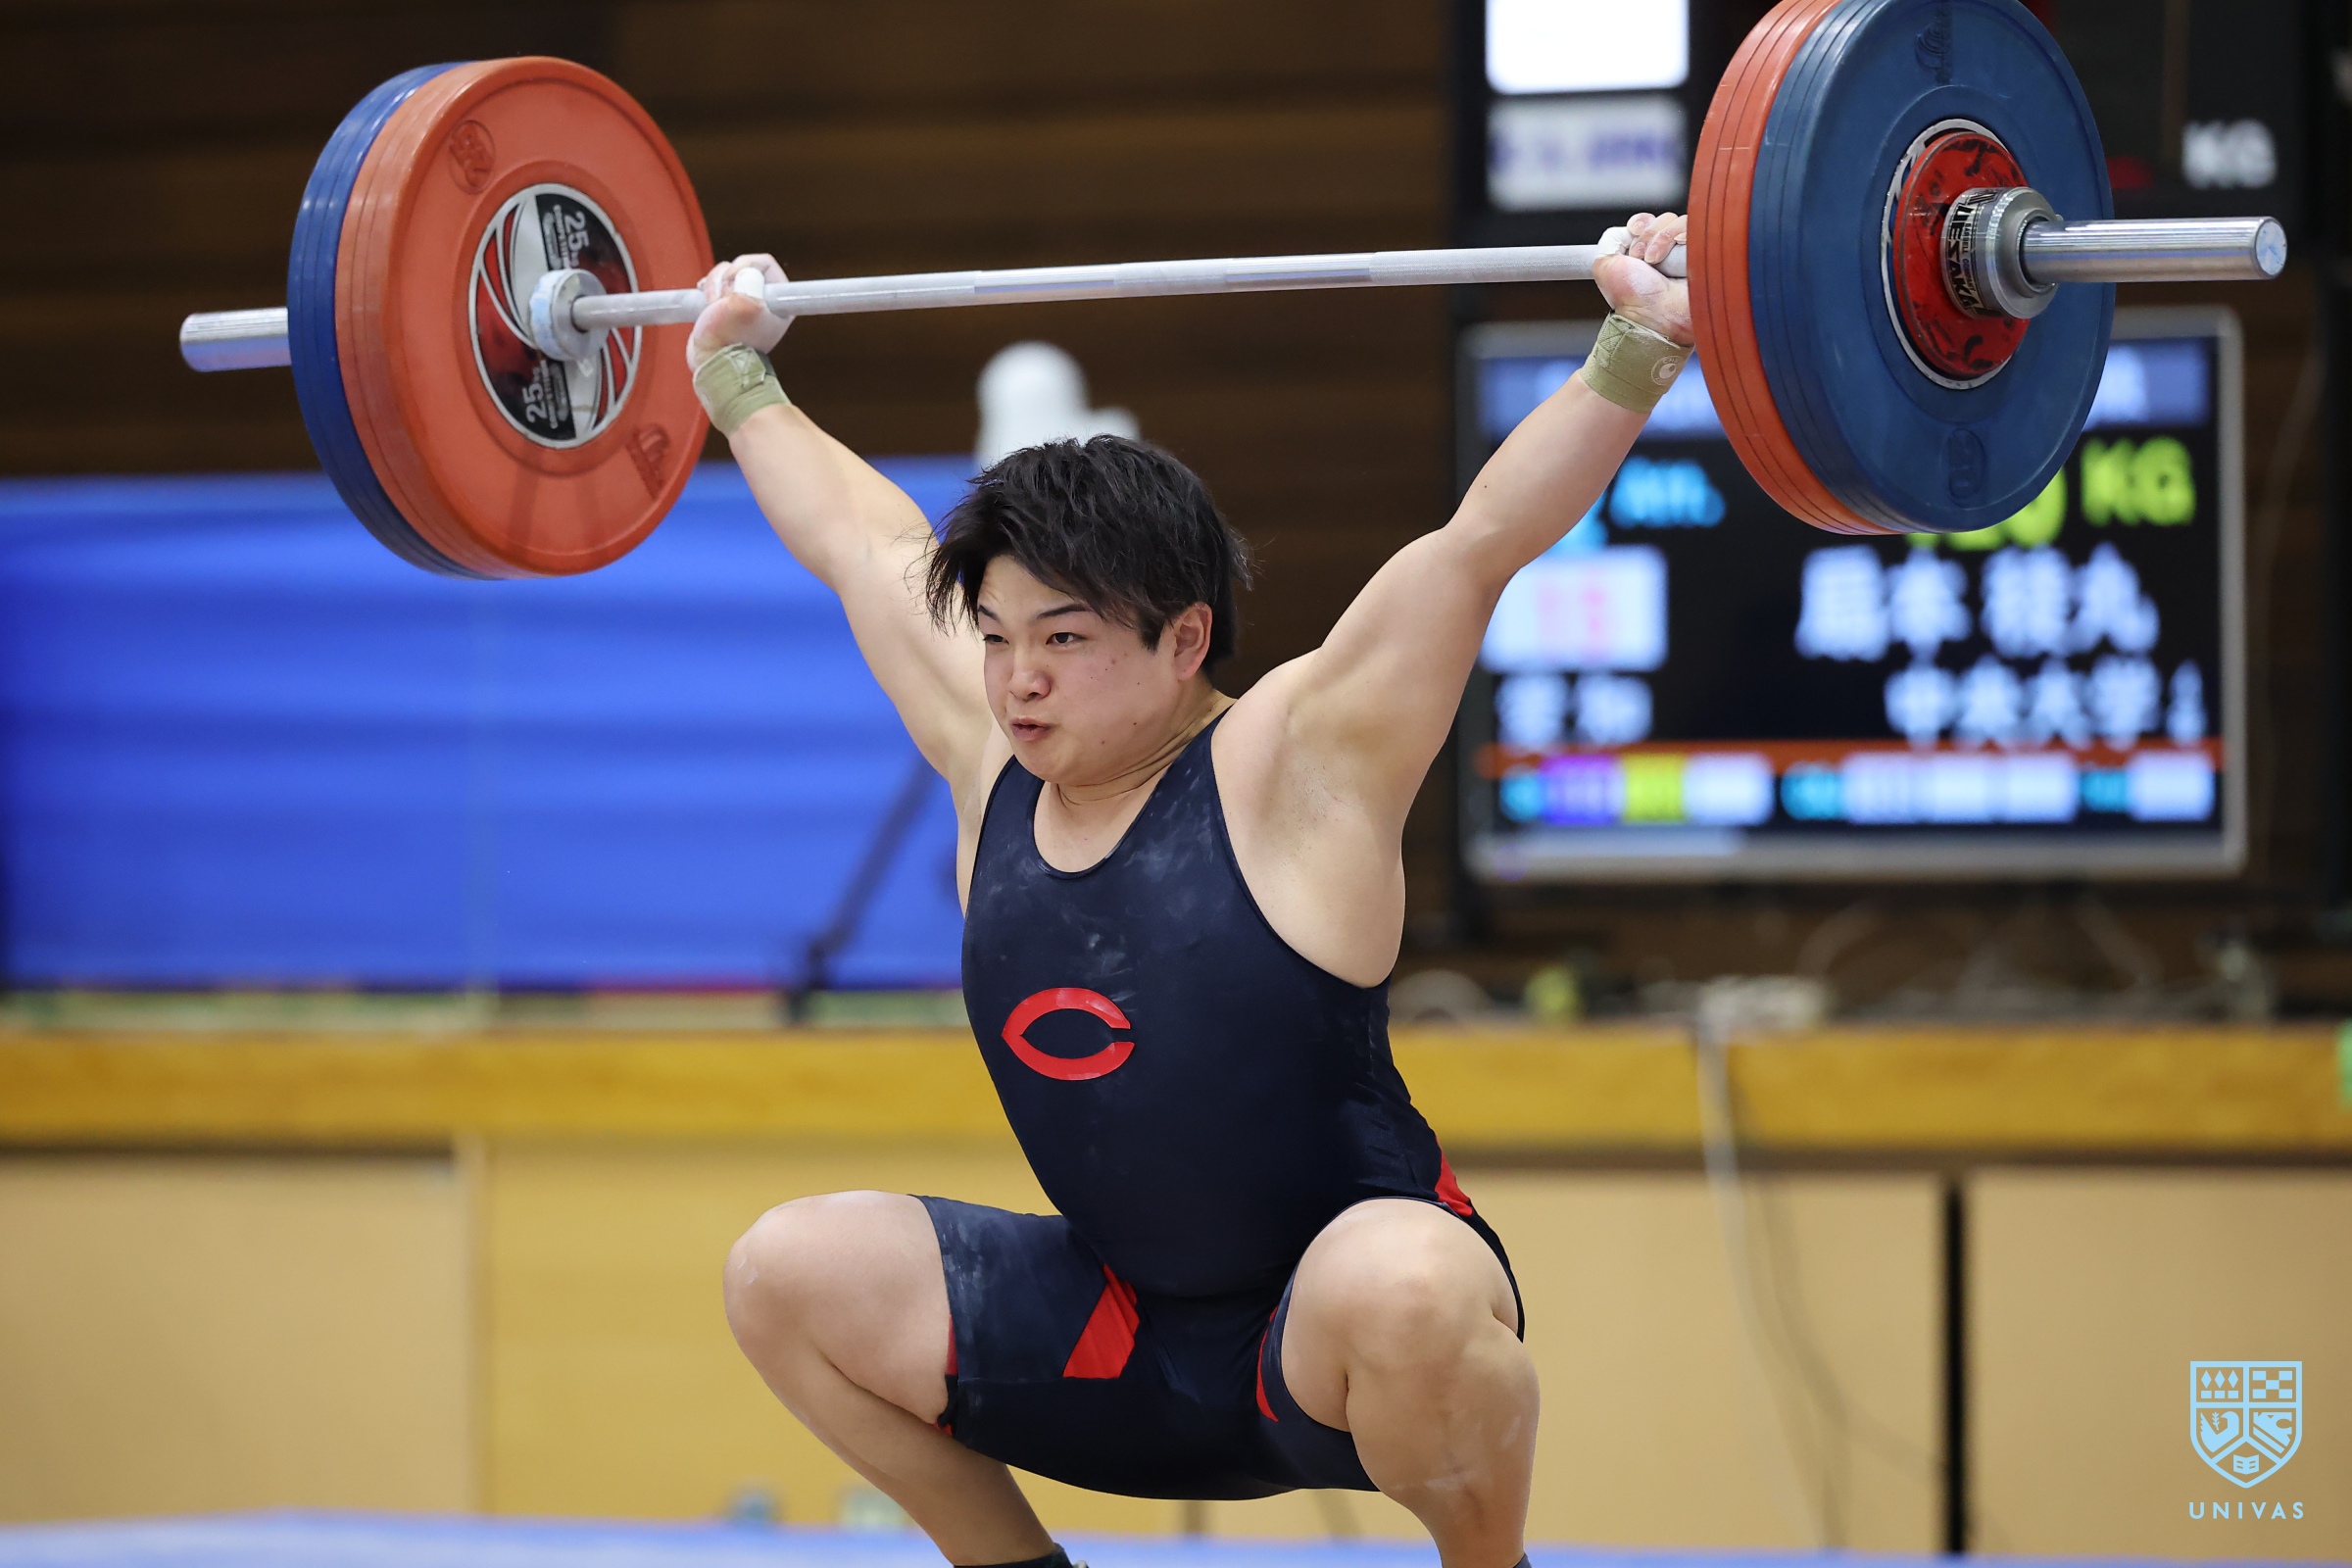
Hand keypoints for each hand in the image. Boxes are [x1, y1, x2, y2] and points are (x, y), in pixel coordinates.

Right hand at [687, 253, 790, 373]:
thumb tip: (744, 272)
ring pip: (727, 274)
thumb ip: (749, 281)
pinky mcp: (728, 306)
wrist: (711, 362)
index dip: (745, 265)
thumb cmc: (729, 339)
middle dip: (725, 278)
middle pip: (743, 267)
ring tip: (711, 305)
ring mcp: (746, 303)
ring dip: (714, 284)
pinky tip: (705, 300)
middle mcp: (765, 300)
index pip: (765, 263)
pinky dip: (709, 288)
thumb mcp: (745, 305)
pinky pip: (717, 284)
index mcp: (779, 301)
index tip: (732, 279)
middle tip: (720, 299)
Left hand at [1593, 212, 1691, 347]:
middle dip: (1649, 234)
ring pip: (1680, 222)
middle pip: (1665, 218)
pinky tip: (1676, 255)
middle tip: (1644, 259)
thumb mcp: (1605, 267)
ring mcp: (1688, 251)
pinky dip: (1682, 235)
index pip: (1648, 220)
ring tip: (1657, 262)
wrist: (1658, 315)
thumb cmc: (1634, 299)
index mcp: (1647, 251)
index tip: (1634, 236)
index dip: (1641, 223)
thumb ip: (1610, 241)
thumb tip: (1625, 229)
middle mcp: (1669, 250)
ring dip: (1663, 238)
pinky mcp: (1706, 252)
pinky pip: (1698, 228)